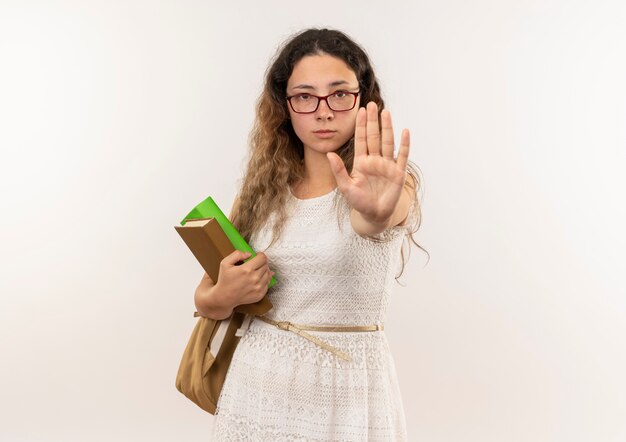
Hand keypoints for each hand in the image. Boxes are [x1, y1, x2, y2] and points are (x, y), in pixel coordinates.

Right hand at [215, 250, 273, 308]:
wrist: (225, 297)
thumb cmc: (224, 280)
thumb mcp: (225, 263)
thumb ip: (237, 254)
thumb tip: (249, 254)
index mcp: (247, 270)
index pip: (262, 258)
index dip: (260, 255)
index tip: (257, 256)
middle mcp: (254, 278)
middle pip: (266, 265)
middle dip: (262, 262)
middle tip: (256, 264)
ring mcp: (258, 287)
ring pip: (268, 274)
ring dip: (264, 271)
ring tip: (257, 271)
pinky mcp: (260, 294)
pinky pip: (268, 283)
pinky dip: (264, 280)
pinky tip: (258, 279)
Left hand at [327, 101, 409, 225]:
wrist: (374, 215)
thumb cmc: (359, 202)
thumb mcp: (346, 187)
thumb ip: (339, 170)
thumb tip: (329, 154)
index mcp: (362, 162)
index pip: (361, 140)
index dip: (361, 126)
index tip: (361, 111)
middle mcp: (375, 160)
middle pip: (374, 137)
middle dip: (373, 121)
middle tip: (372, 105)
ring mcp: (387, 165)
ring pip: (387, 142)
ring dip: (387, 128)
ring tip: (386, 113)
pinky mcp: (398, 173)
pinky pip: (402, 156)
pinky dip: (404, 144)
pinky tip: (404, 131)